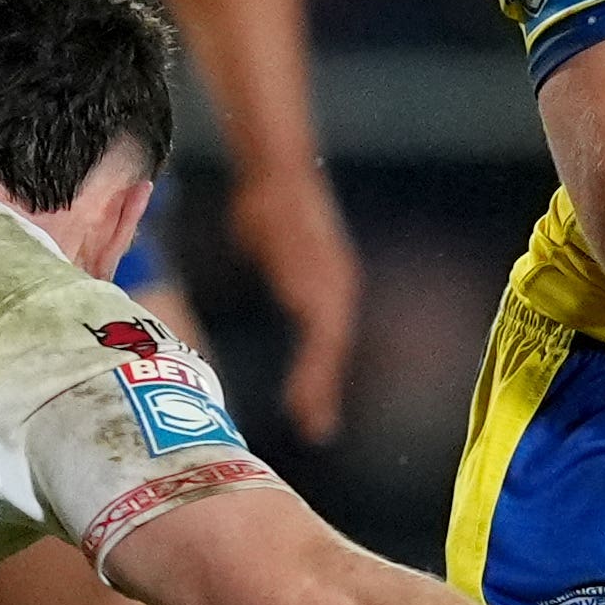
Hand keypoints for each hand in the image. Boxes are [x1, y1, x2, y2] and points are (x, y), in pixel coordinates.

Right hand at [226, 161, 363, 440]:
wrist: (278, 175)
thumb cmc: (268, 206)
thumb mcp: (270, 247)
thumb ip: (277, 273)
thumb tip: (269, 276)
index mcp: (328, 283)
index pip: (328, 341)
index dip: (321, 377)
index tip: (312, 412)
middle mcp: (336, 287)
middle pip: (334, 351)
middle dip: (324, 391)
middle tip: (316, 429)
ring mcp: (330, 287)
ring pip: (330, 349)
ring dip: (319, 386)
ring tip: (308, 420)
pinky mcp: (318, 285)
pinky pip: (320, 335)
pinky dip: (313, 366)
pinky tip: (300, 393)